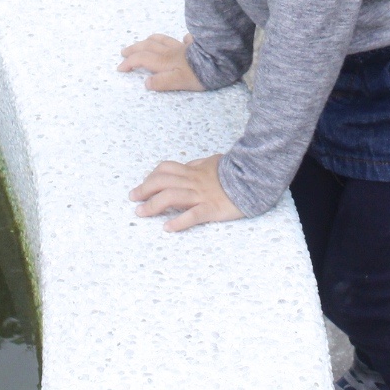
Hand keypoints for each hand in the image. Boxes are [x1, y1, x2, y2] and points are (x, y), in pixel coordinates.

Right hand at [117, 33, 205, 91]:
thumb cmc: (199, 74)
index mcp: (164, 61)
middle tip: (124, 52)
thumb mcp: (178, 82)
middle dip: (134, 49)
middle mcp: (170, 51)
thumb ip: (161, 82)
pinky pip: (183, 40)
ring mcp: (182, 46)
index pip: (141, 59)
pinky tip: (181, 40)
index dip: (129, 63)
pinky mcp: (196, 45)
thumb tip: (146, 82)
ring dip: (149, 41)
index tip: (120, 68)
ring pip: (162, 40)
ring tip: (143, 42)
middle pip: (148, 47)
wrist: (221, 60)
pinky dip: (178, 40)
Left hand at [130, 154, 244, 230]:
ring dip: (154, 205)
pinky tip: (168, 228)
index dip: (151, 177)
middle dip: (145, 190)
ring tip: (141, 213)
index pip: (166, 169)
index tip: (143, 186)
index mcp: (194, 171)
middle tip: (133, 199)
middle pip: (163, 182)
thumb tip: (190, 164)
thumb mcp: (215, 162)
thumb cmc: (235, 171)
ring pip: (172, 197)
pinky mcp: (212, 209)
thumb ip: (200, 164)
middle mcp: (194, 182)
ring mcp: (202, 195)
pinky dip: (179, 221)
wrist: (255, 178)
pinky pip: (193, 215)